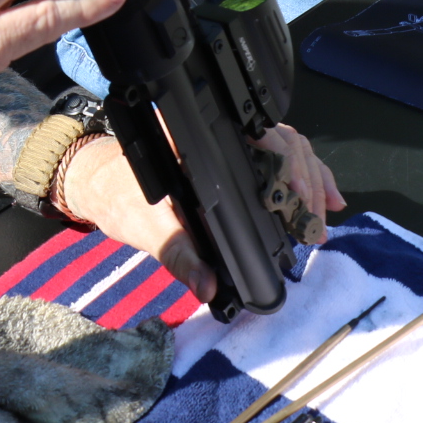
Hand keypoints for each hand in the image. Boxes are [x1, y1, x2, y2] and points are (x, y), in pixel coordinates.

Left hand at [60, 124, 343, 300]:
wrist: (101, 186)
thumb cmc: (120, 198)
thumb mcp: (149, 229)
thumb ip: (180, 256)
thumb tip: (208, 286)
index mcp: (198, 144)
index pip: (258, 140)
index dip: (288, 166)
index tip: (301, 198)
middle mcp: (219, 136)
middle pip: (282, 141)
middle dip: (307, 180)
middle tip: (315, 223)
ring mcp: (229, 145)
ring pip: (286, 148)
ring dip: (311, 180)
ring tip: (322, 218)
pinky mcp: (234, 159)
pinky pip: (276, 160)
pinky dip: (302, 178)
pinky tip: (319, 203)